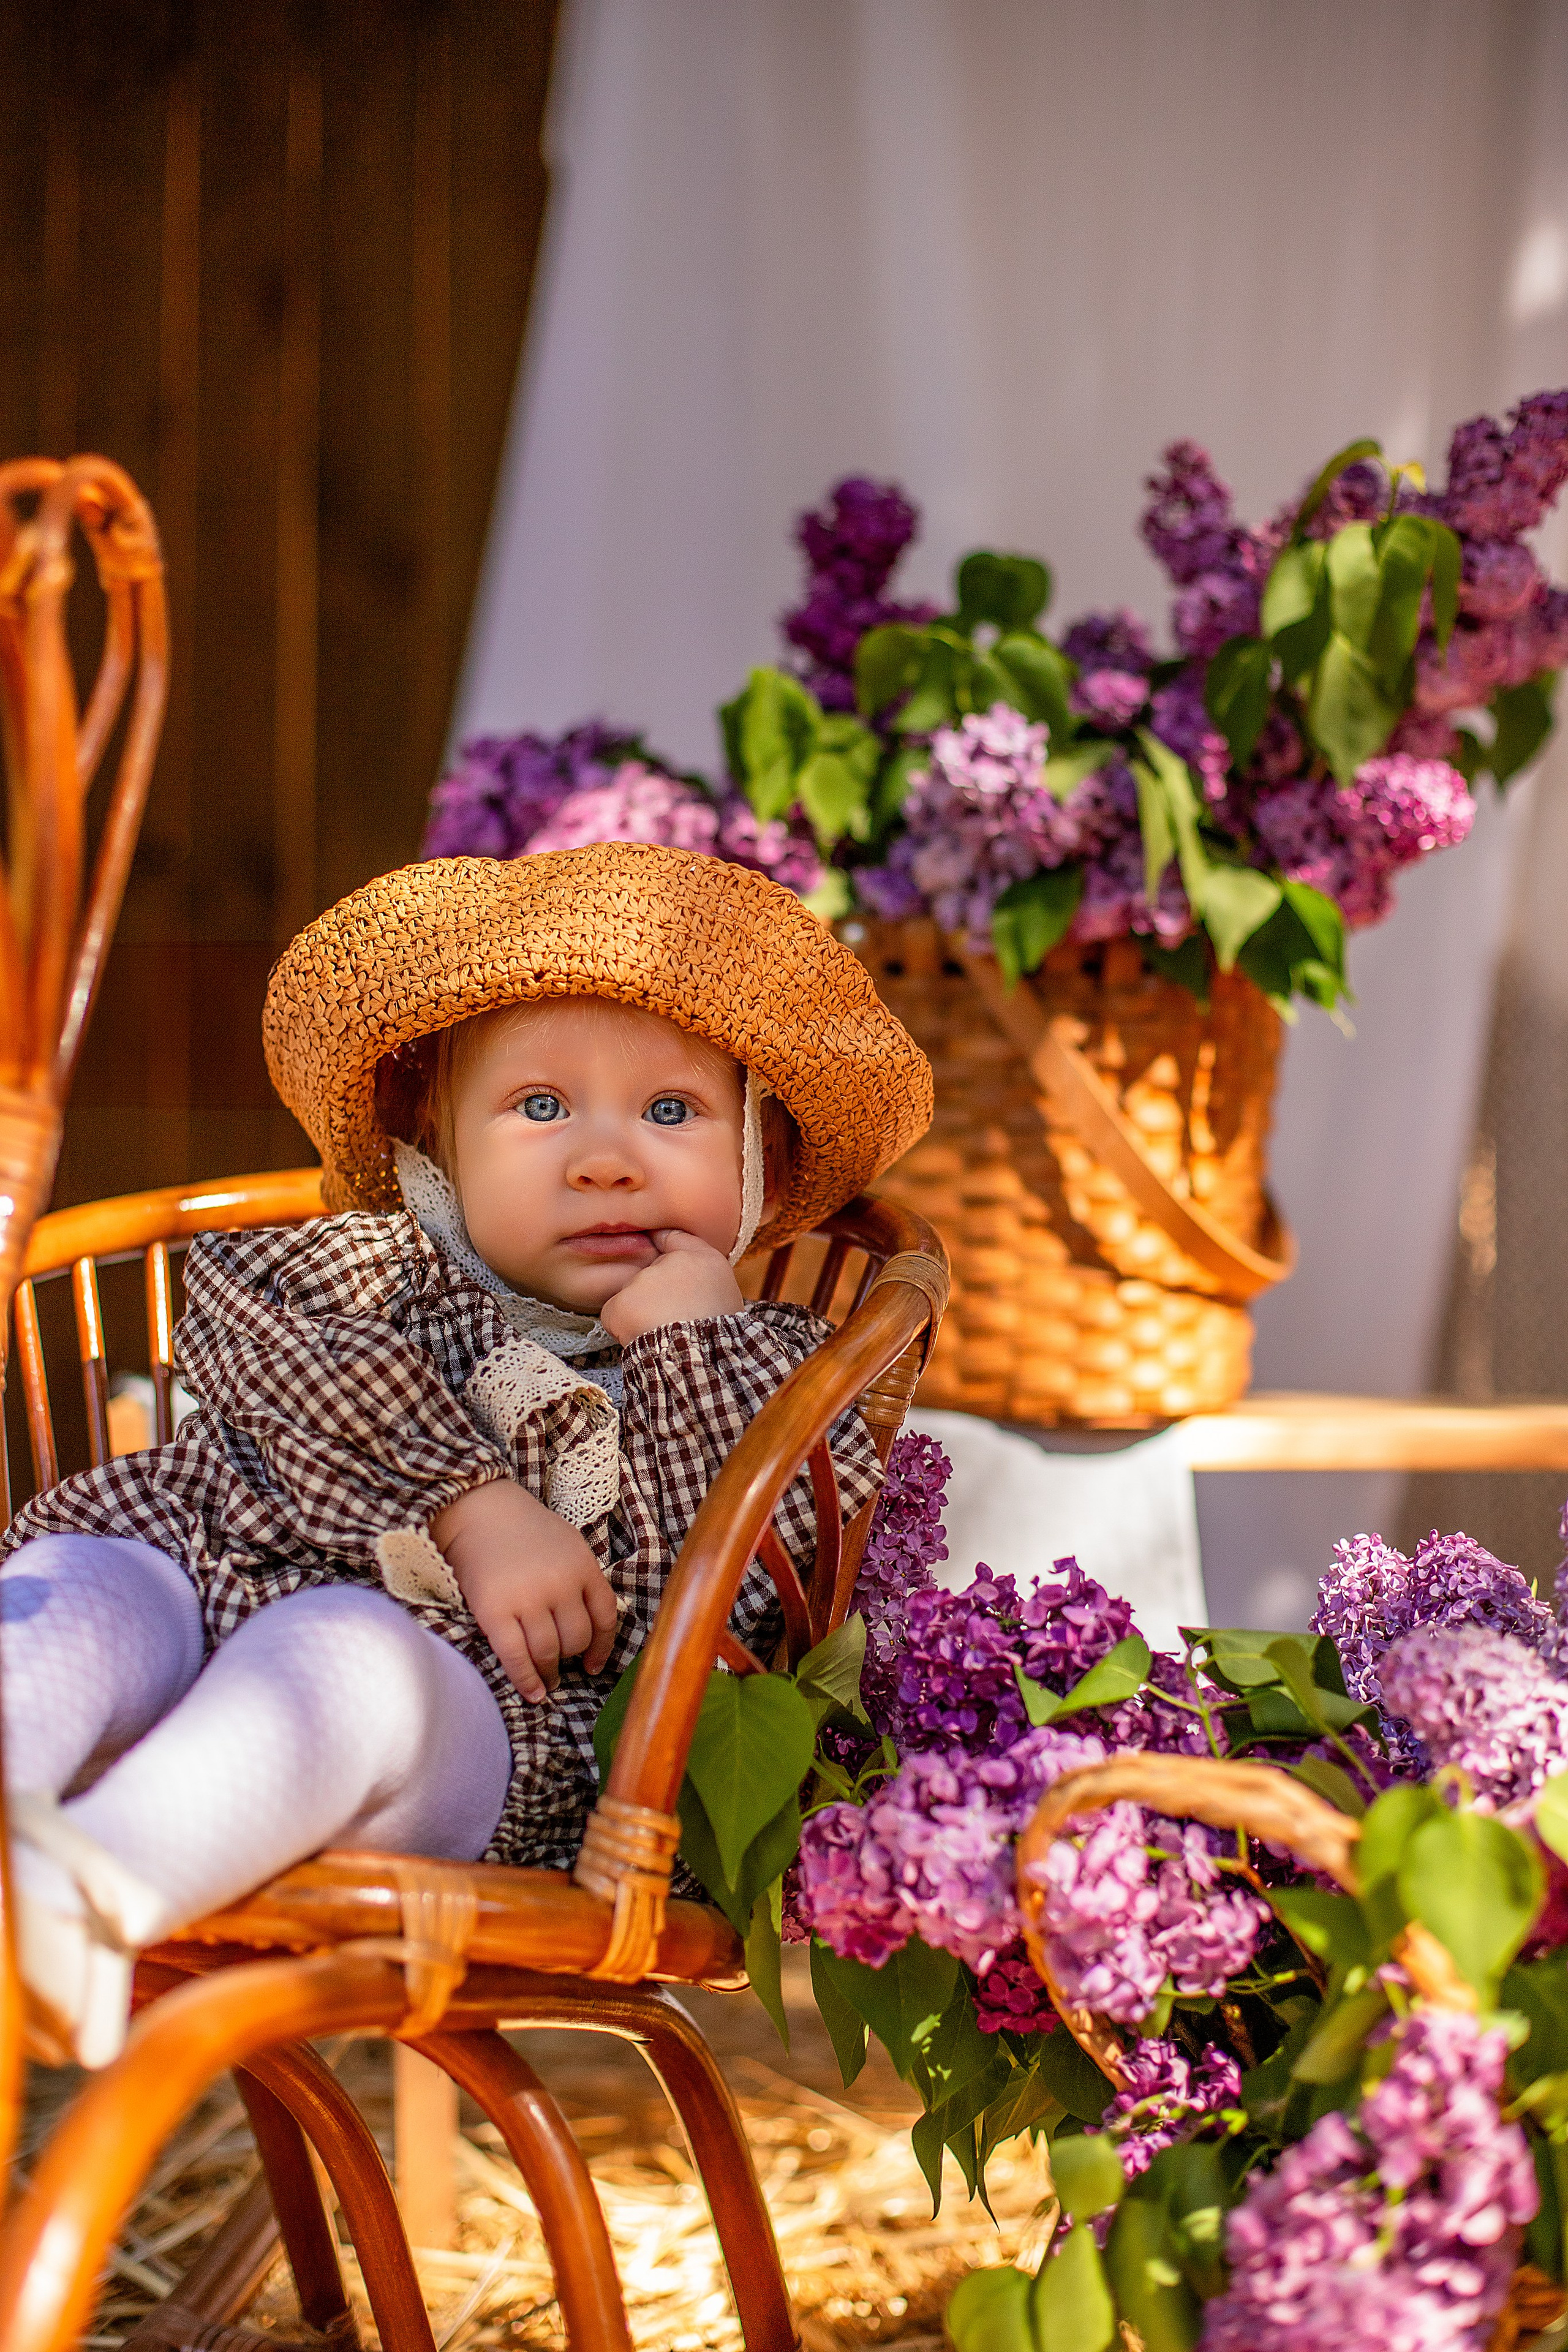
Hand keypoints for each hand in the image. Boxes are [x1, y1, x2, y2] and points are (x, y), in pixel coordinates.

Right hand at [430, 1478, 618, 1702]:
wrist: (478, 1510)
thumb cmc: (524, 1530)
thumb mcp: (568, 1544)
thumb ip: (582, 1579)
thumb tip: (591, 1629)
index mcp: (582, 1566)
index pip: (605, 1617)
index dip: (602, 1647)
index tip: (593, 1665)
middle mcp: (560, 1583)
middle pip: (576, 1638)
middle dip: (570, 1658)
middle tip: (561, 1666)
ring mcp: (527, 1598)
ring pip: (549, 1652)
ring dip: (549, 1673)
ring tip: (546, 1681)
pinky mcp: (495, 1612)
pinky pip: (516, 1657)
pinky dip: (526, 1680)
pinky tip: (533, 1693)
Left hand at [598, 1227, 743, 1343]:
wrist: (702, 1360)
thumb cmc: (719, 1332)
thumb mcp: (726, 1295)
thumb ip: (704, 1273)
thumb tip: (674, 1251)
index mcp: (701, 1259)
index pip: (673, 1238)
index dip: (662, 1242)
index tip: (655, 1243)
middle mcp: (669, 1262)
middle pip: (651, 1274)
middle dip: (656, 1294)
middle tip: (673, 1318)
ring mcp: (642, 1281)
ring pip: (632, 1295)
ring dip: (641, 1312)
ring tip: (660, 1333)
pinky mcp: (621, 1303)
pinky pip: (614, 1314)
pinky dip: (622, 1327)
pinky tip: (642, 1338)